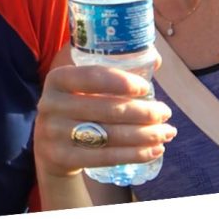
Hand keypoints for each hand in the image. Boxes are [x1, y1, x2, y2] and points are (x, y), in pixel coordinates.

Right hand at [34, 63, 175, 180]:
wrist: (51, 148)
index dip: (122, 82)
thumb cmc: (78, 109)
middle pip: (107, 109)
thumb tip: (156, 60)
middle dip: (143, 112)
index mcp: (57, 79)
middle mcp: (51, 104)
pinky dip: (135, 154)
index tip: (147, 88)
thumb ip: (113, 74)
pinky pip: (106, 157)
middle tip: (165, 112)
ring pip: (110, 135)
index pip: (92, 76)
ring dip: (145, 135)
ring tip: (166, 132)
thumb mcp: (83, 88)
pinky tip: (155, 150)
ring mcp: (54, 133)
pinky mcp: (63, 158)